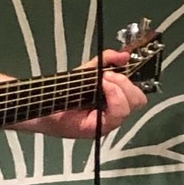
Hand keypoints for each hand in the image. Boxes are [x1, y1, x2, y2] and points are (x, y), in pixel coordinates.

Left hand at [18, 49, 148, 140]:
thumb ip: (106, 60)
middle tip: (107, 76)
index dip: (130, 80)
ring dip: (117, 88)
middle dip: (125, 83)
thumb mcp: (87, 71)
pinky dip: (112, 97)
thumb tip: (125, 55)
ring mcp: (108, 122)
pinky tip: (100, 88)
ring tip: (102, 81)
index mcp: (115, 100)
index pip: (137, 94)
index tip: (114, 70)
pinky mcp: (99, 129)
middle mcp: (114, 112)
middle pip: (138, 100)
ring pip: (129, 107)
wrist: (44, 103)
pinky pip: (116, 116)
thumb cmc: (65, 91)